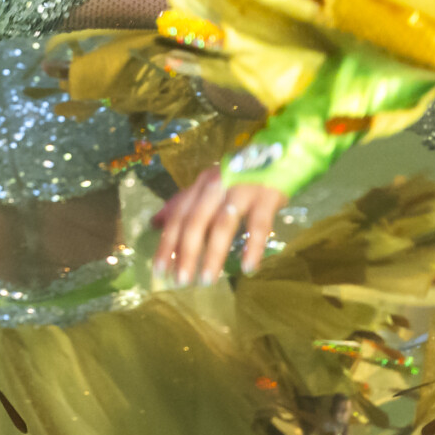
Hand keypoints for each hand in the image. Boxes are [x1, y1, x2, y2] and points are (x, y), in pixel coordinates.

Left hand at [154, 167, 288, 285]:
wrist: (279, 153)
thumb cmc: (239, 176)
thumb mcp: (209, 185)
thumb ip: (183, 203)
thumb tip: (155, 223)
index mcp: (200, 185)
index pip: (178, 216)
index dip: (167, 243)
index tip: (159, 271)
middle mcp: (217, 185)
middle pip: (196, 221)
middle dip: (185, 253)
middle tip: (181, 281)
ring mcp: (242, 190)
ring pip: (222, 224)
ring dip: (213, 254)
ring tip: (207, 280)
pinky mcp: (266, 196)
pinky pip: (258, 225)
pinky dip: (252, 247)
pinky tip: (248, 268)